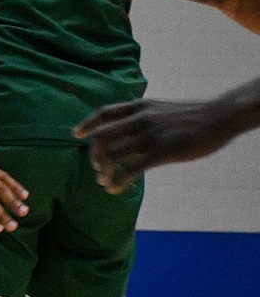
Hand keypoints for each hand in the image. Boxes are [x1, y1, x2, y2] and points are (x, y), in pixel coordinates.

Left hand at [75, 97, 243, 192]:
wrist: (220, 117)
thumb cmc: (192, 116)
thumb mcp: (162, 109)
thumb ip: (142, 117)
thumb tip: (125, 131)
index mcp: (139, 107)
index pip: (104, 113)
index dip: (88, 124)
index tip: (76, 134)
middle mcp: (139, 119)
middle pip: (102, 138)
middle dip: (94, 156)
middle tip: (97, 169)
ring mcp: (150, 135)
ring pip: (112, 155)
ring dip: (104, 172)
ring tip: (105, 182)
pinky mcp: (161, 152)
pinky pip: (130, 170)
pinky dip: (117, 182)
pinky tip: (115, 190)